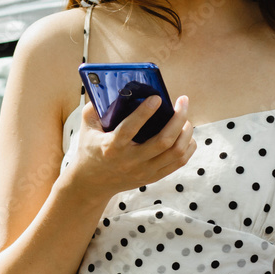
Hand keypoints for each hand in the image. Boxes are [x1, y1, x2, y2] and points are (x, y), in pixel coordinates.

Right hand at [66, 94, 195, 201]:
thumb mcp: (86, 129)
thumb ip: (93, 109)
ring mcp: (144, 171)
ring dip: (186, 133)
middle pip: (163, 141)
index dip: (145, 112)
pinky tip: (187, 135)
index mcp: (112, 146)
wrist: (92, 184)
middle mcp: (131, 161)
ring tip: (186, 118)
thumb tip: (106, 89)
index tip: (157, 98)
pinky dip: (187, 148)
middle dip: (178, 119)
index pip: (130, 129)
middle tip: (183, 101)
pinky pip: (178, 163)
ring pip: (175, 153)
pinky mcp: (152, 177)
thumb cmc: (90, 151)